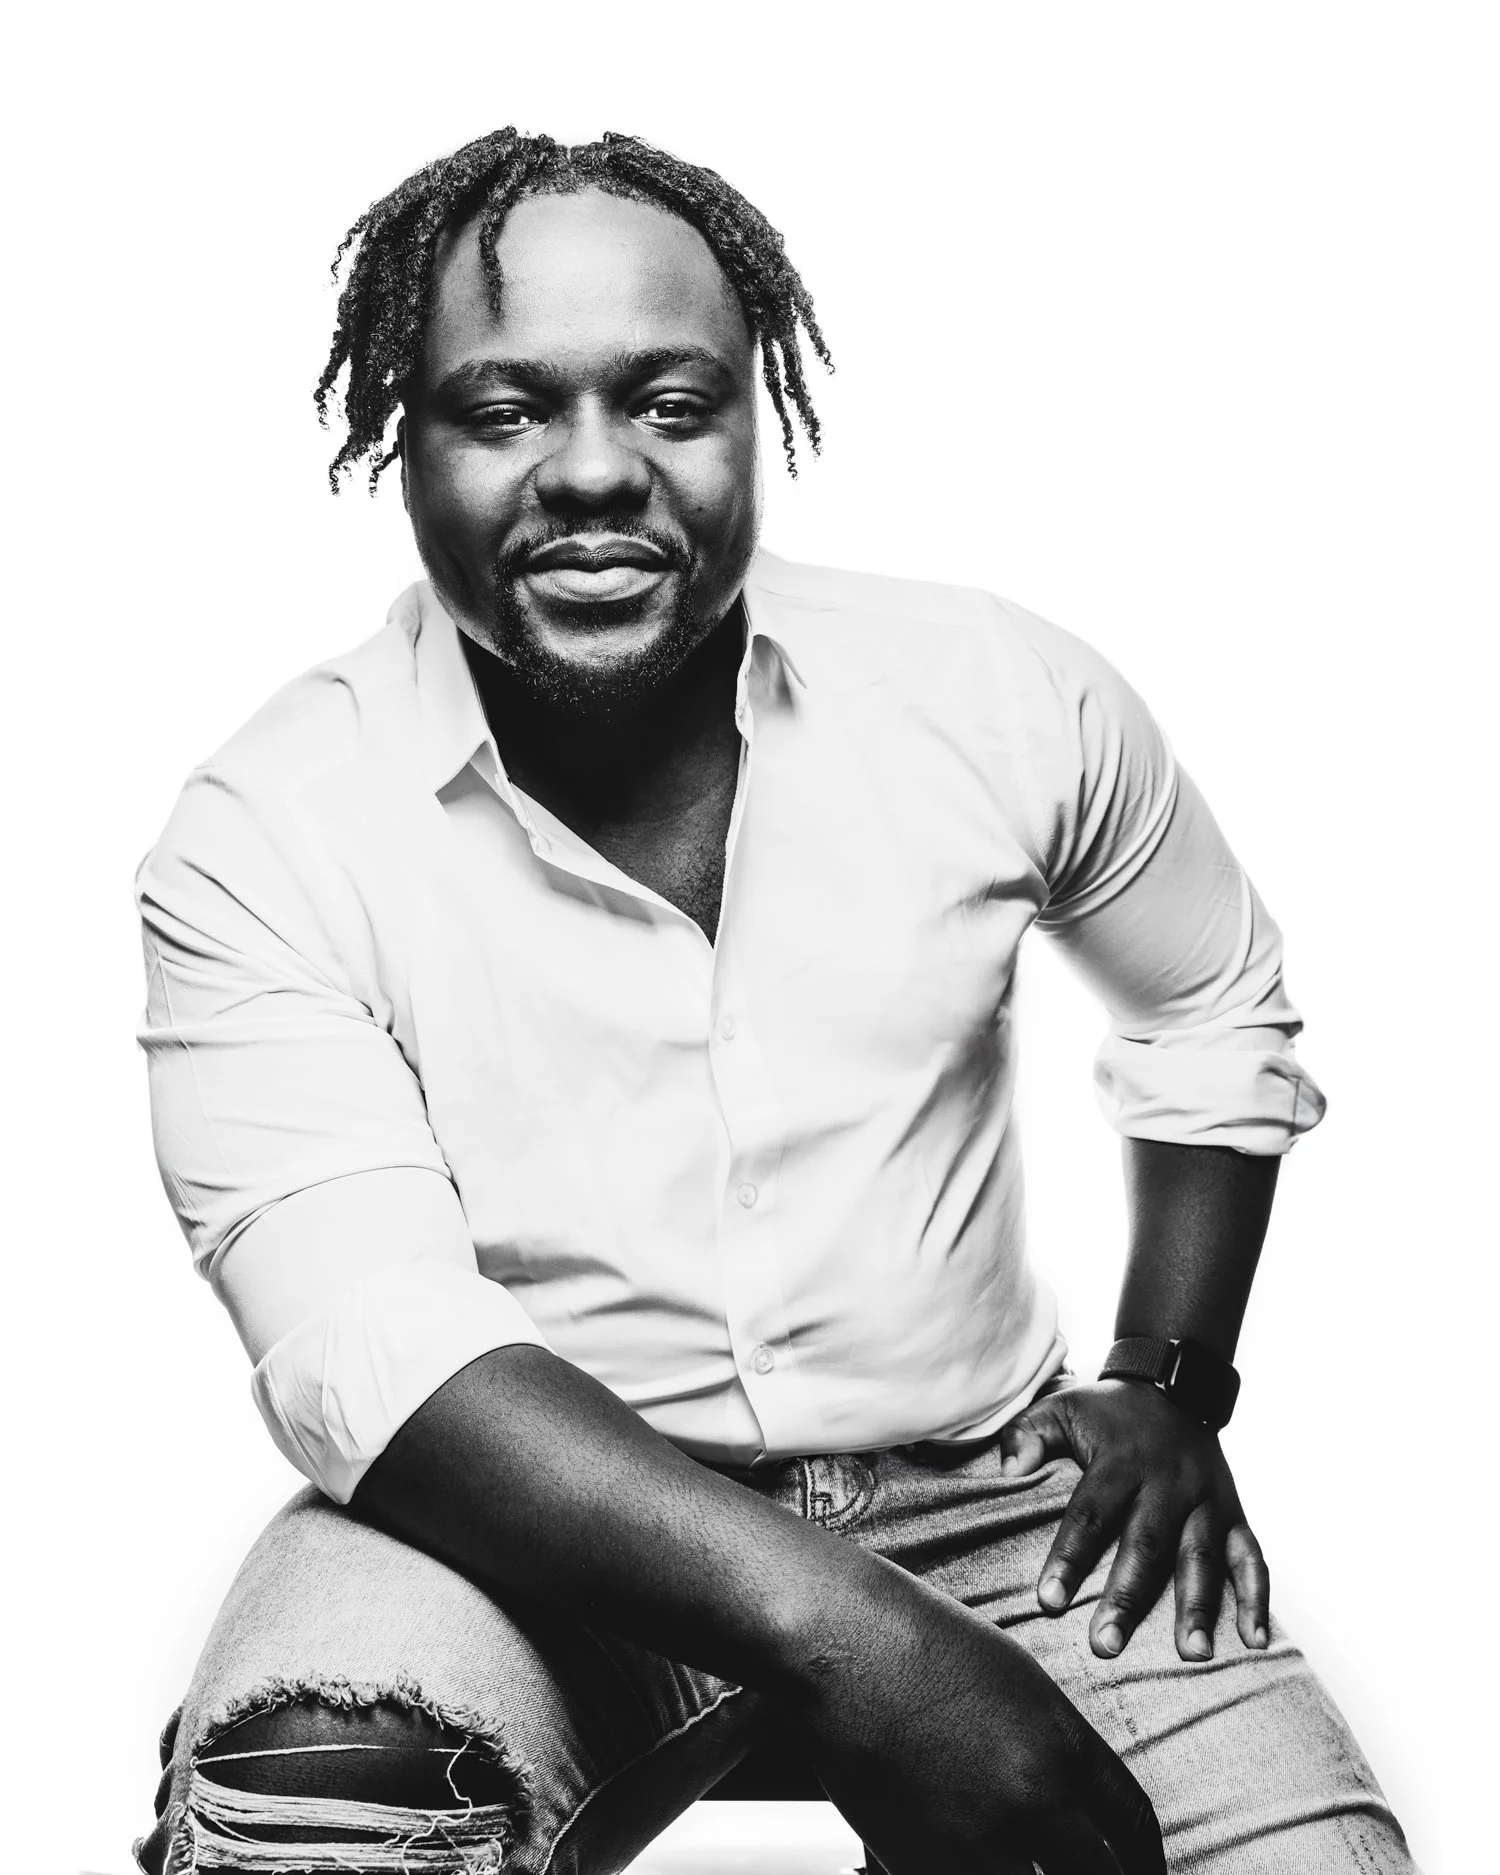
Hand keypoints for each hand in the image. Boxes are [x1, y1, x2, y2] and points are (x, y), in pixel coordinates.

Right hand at [785, 1551, 1164, 1873]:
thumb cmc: (919, 1642)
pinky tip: (961, 1859)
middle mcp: (1034, 1798)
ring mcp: (978, 1838)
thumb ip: (1055, 1750)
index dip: (1147, 1867)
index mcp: (1063, 1745)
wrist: (842, 1640)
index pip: (1135, 1827)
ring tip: (1015, 1864)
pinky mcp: (922, 1864)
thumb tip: (1077, 1810)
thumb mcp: (1017, 1682)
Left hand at [1000, 1379, 1268, 1661]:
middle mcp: (1169, 1483)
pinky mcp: (1235, 1512)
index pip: (1091, 1513)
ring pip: (1203, 1557)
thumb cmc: (1106, 1411)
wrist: (1174, 1385)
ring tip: (1192, 1656)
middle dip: (1127, 1598)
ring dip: (1199, 1607)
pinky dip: (1258, 1598)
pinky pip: (1252, 1557)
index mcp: (1121, 1460)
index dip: (1069, 1558)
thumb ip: (1029, 1434)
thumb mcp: (1062, 1407)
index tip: (1049, 1601)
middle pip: (1147, 1545)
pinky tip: (1255, 1641)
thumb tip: (1008, 1471)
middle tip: (1106, 1646)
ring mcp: (1207, 1500)